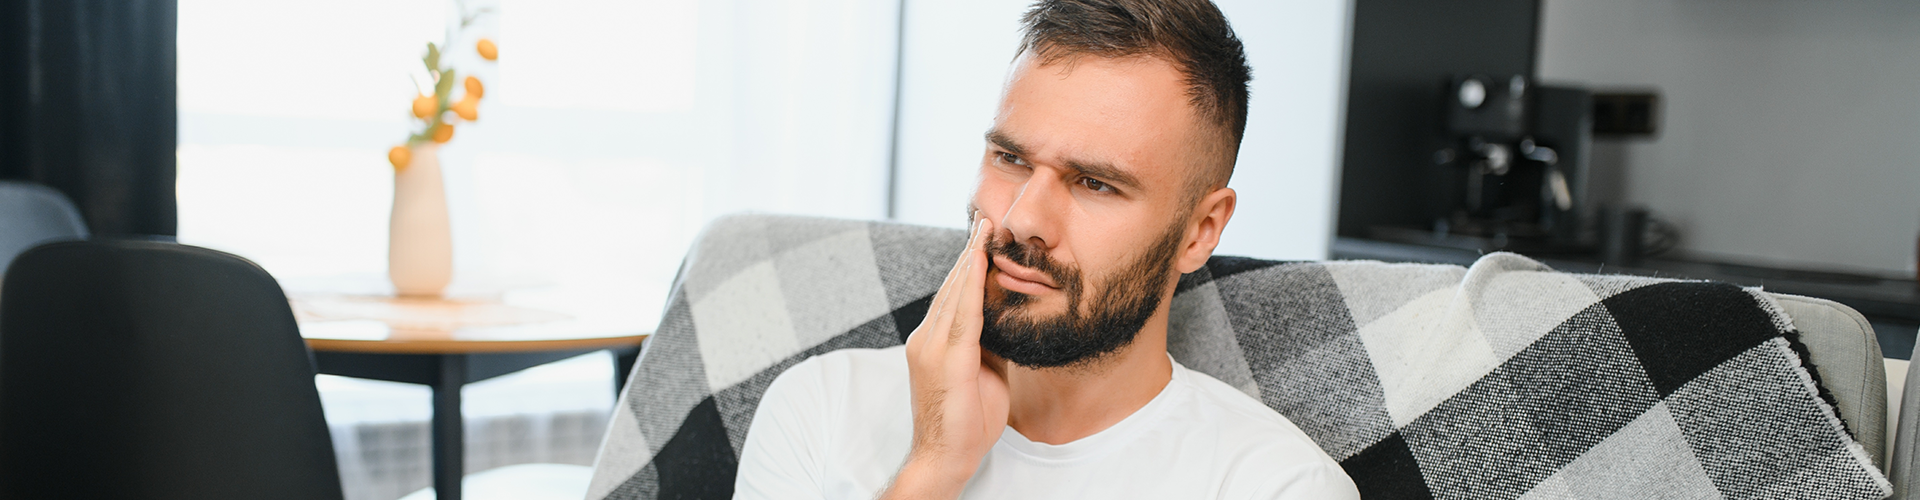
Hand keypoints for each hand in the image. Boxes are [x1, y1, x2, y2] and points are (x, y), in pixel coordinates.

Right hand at [881, 216, 1009, 499]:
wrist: (946, 457)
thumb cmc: (966, 422)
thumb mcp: (984, 373)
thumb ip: (990, 345)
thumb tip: (1009, 321)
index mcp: (933, 342)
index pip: (952, 297)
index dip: (967, 267)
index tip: (981, 239)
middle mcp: (926, 338)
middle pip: (951, 287)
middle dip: (969, 252)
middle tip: (984, 220)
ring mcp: (931, 347)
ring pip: (955, 293)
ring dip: (971, 259)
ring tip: (984, 230)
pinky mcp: (944, 359)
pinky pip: (962, 313)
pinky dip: (972, 285)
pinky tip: (980, 263)